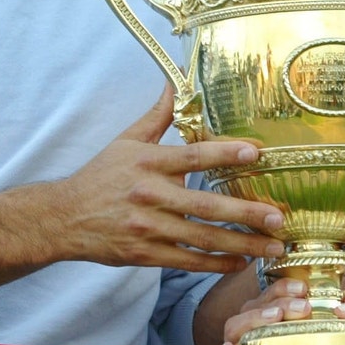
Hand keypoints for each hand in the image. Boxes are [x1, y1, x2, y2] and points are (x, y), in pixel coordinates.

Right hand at [60, 85, 285, 272]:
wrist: (64, 217)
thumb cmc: (101, 176)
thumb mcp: (127, 140)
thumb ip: (159, 115)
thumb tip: (178, 80)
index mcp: (148, 162)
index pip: (193, 156)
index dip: (225, 153)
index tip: (256, 153)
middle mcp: (150, 195)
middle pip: (205, 204)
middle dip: (246, 212)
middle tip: (279, 216)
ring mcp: (148, 228)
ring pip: (202, 237)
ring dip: (241, 243)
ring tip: (272, 246)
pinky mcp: (145, 254)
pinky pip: (187, 260)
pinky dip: (215, 264)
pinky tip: (240, 262)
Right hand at [212, 278, 333, 344]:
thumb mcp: (306, 326)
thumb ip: (324, 311)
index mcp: (265, 309)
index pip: (272, 293)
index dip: (286, 287)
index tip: (304, 288)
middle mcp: (248, 321)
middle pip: (255, 305)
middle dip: (278, 302)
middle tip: (302, 306)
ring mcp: (236, 340)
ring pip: (236, 324)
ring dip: (255, 318)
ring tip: (275, 316)